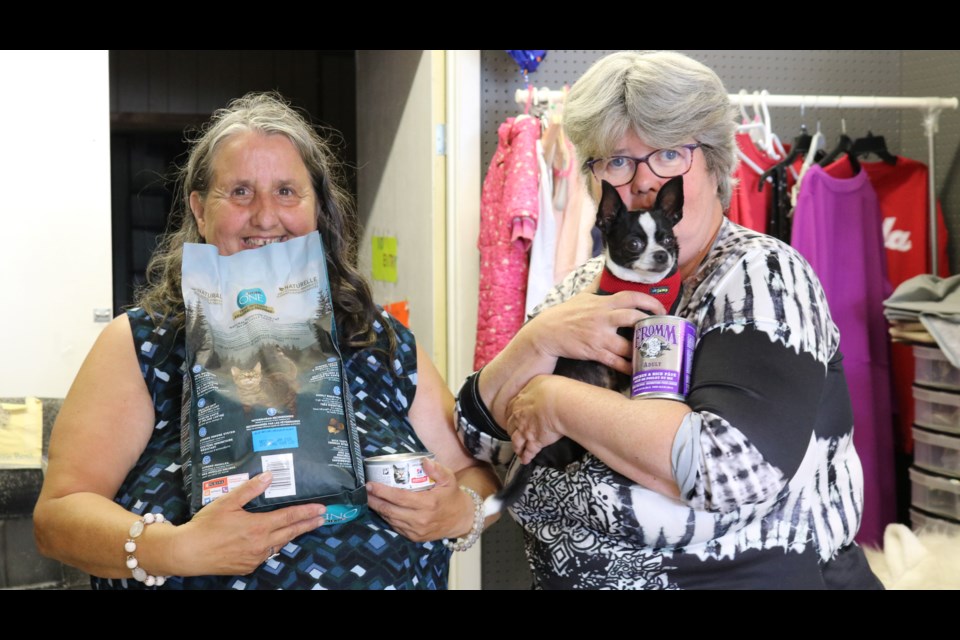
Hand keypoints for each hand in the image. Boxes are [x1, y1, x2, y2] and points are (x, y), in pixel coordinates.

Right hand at [177, 471, 325, 575]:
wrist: (188, 552)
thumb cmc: (205, 526)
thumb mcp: (227, 502)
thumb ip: (250, 490)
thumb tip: (269, 476)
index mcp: (258, 527)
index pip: (289, 517)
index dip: (307, 512)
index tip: (322, 509)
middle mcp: (260, 544)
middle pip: (290, 533)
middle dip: (307, 524)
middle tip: (322, 519)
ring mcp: (254, 558)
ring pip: (279, 545)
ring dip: (291, 535)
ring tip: (302, 527)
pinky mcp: (247, 567)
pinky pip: (266, 555)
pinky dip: (273, 546)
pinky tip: (274, 541)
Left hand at [365, 458, 473, 541]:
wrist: (460, 519)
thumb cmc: (452, 496)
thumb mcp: (449, 479)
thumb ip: (437, 469)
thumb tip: (423, 460)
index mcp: (428, 503)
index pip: (400, 497)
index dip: (383, 491)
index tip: (371, 485)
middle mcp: (421, 519)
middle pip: (390, 510)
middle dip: (374, 500)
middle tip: (364, 491)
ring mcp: (417, 530)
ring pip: (391, 520)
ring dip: (378, 509)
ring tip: (369, 499)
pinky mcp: (414, 537)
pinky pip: (396, 527)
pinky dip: (386, 517)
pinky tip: (381, 508)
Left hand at [507, 375, 565, 463]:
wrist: (559, 403)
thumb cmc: (553, 389)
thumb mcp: (541, 380)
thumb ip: (536, 385)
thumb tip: (539, 386)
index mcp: (520, 401)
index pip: (511, 409)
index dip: (511, 415)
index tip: (512, 418)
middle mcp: (519, 417)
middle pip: (511, 426)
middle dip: (511, 430)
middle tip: (514, 433)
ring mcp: (526, 431)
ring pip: (517, 440)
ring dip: (516, 446)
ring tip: (517, 450)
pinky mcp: (535, 442)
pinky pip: (529, 451)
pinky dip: (526, 457)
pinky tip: (525, 461)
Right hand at [526, 279, 664, 375]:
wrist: (547, 332)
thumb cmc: (565, 313)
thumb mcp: (582, 295)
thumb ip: (598, 285)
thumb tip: (606, 271)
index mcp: (602, 303)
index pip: (630, 297)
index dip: (649, 302)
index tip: (660, 308)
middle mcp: (603, 318)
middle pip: (633, 317)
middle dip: (650, 323)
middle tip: (661, 329)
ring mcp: (599, 336)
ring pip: (627, 344)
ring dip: (642, 349)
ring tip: (653, 351)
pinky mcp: (594, 352)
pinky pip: (615, 361)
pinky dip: (628, 366)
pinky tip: (637, 369)